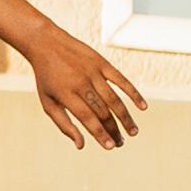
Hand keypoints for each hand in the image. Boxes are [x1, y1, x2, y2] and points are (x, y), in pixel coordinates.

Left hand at [26, 26, 146, 150]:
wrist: (47, 44)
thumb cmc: (47, 78)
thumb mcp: (48, 102)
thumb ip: (64, 124)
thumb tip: (81, 146)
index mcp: (66, 94)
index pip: (87, 118)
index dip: (100, 134)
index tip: (110, 147)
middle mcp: (81, 83)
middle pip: (103, 111)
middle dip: (113, 130)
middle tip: (120, 142)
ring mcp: (93, 72)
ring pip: (114, 99)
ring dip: (125, 117)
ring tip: (133, 132)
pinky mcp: (102, 63)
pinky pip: (121, 80)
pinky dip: (134, 93)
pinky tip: (143, 107)